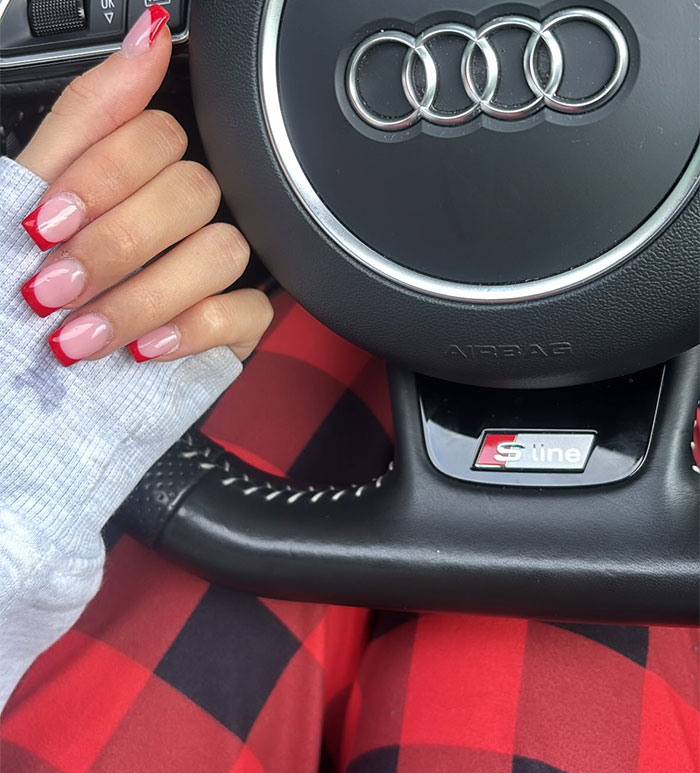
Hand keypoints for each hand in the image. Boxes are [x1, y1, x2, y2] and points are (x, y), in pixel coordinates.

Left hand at [16, 5, 271, 365]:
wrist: (22, 380)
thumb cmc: (25, 284)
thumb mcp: (33, 191)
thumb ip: (92, 111)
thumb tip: (150, 29)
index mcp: (134, 174)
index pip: (155, 135)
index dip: (103, 178)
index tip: (46, 225)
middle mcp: (179, 215)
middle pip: (193, 191)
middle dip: (115, 246)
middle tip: (55, 289)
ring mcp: (212, 270)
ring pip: (222, 251)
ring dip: (144, 296)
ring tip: (83, 335)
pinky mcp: (235, 325)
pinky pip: (247, 313)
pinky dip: (192, 329)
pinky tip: (144, 348)